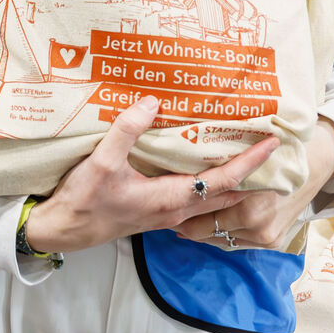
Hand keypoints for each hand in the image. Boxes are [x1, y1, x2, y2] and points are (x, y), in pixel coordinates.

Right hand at [23, 96, 276, 254]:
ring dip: (234, 183)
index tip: (272, 144)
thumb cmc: (82, 200)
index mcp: (170, 199)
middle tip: (272, 153)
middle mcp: (175, 211)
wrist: (61, 230)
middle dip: (251, 176)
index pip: (222, 180)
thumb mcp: (101, 161)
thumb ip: (127, 130)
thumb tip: (151, 101)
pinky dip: (211, 186)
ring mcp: (166, 216)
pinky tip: (207, 171)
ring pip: (212, 200)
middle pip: (226, 194)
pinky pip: (195, 201)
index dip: (249, 162)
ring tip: (249, 161)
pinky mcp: (155, 214)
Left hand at [175, 119, 333, 251]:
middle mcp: (256, 227)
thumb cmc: (277, 154)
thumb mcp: (244, 160)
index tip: (166, 206)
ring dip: (205, 232)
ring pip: (221, 241)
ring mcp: (265, 238)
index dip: (181, 215)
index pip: (201, 222)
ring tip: (185, 221)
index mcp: (247, 207)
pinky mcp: (272, 243)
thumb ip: (218, 171)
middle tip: (170, 215)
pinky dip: (224, 234)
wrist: (316, 164)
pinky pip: (237, 243)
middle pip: (209, 234)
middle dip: (188, 225)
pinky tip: (210, 226)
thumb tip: (180, 172)